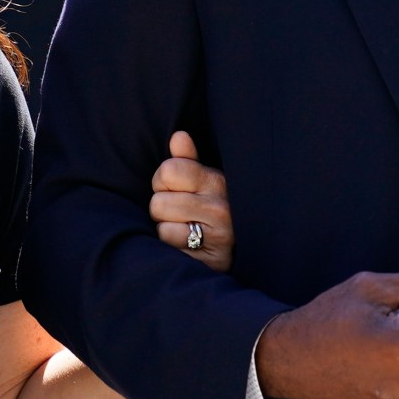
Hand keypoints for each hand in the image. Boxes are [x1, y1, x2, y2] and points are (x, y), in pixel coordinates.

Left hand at [149, 132, 230, 269]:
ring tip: (184, 229)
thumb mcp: (203, 180)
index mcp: (217, 181)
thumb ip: (187, 160)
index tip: (174, 188)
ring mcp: (218, 238)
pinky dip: (173, 249)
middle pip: (159, 203)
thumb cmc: (211, 206)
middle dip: (162, 208)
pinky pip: (171, 251)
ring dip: (167, 231)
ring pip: (163, 229)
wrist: (239, 247)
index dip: (163, 180)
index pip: (169, 170)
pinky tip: (187, 246)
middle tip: (179, 212)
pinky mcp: (210, 261)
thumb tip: (179, 136)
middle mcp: (221, 209)